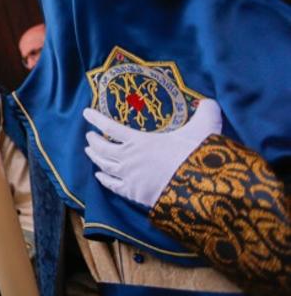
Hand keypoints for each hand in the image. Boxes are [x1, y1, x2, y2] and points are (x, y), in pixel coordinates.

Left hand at [83, 99, 221, 208]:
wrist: (201, 188)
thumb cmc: (198, 155)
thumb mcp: (205, 127)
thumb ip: (207, 111)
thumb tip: (209, 101)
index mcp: (140, 140)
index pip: (111, 127)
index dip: (96, 119)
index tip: (86, 113)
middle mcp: (129, 158)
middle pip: (102, 148)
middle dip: (93, 141)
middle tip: (88, 136)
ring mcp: (129, 177)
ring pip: (104, 165)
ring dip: (94, 157)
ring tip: (89, 151)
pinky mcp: (134, 194)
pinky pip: (112, 186)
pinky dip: (103, 179)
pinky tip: (99, 176)